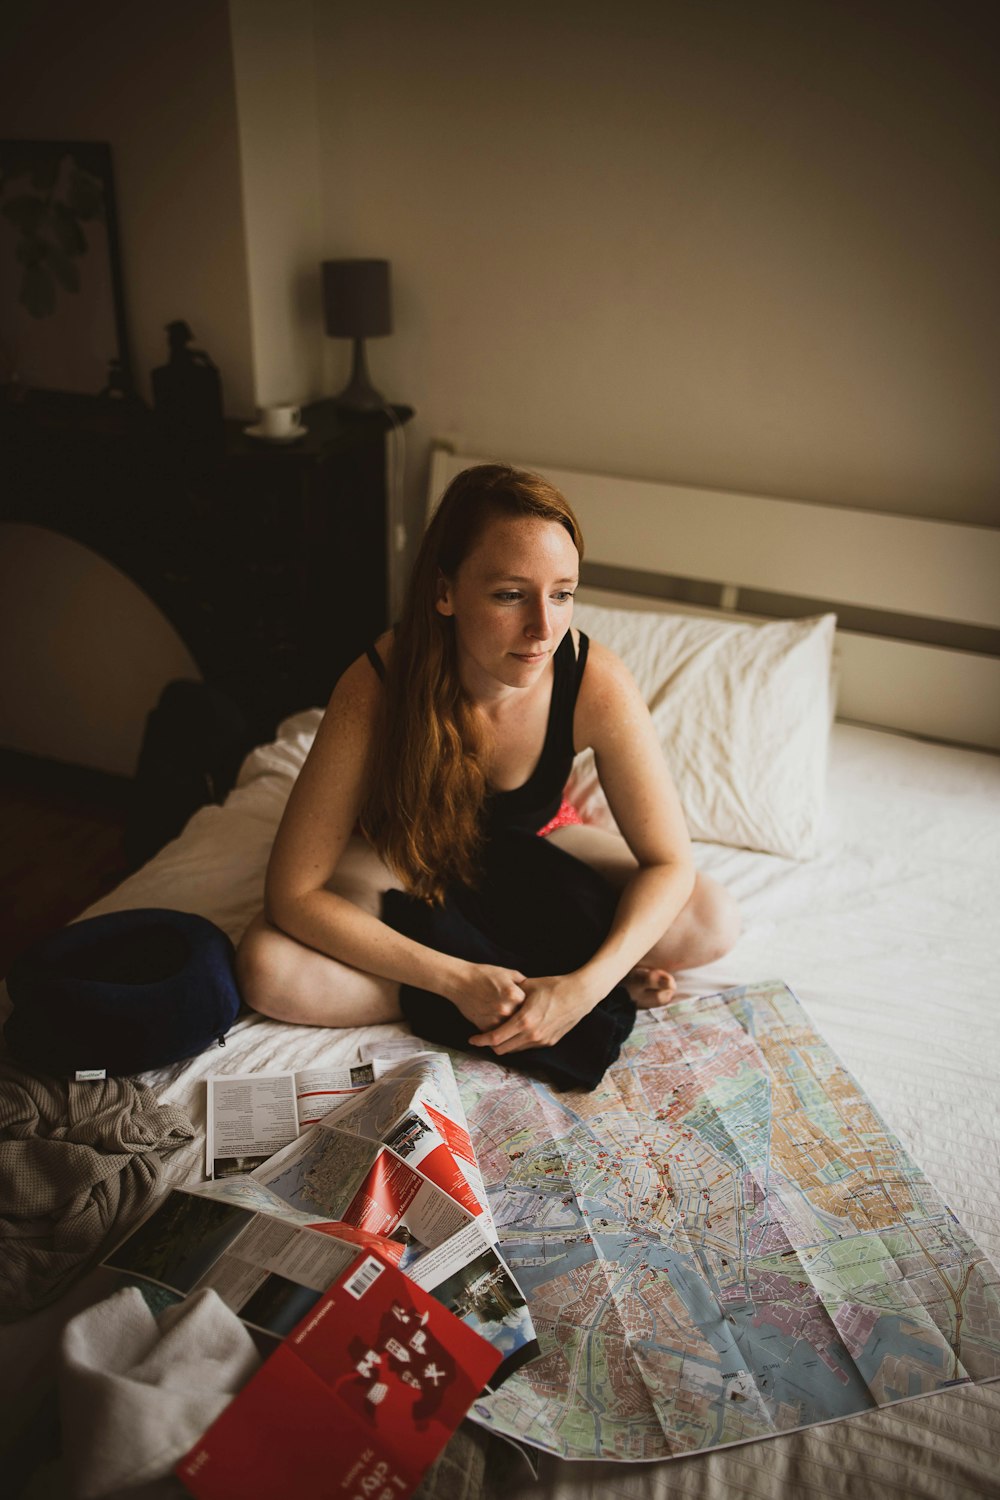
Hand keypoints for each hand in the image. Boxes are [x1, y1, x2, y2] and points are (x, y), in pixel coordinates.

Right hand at [450, 962, 525, 1032]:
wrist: (460, 981)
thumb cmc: (484, 975)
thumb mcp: (508, 973)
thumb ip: (524, 983)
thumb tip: (535, 993)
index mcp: (515, 995)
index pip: (531, 1006)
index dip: (530, 1006)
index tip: (530, 1006)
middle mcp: (507, 1009)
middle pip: (521, 1019)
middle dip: (521, 1018)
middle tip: (520, 1016)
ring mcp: (495, 1020)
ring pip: (510, 1029)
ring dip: (511, 1027)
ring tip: (509, 1021)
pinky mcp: (485, 1027)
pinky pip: (497, 1033)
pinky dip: (499, 1030)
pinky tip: (497, 1022)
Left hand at [469, 974, 593, 1053]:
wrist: (580, 995)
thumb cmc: (553, 986)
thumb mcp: (528, 986)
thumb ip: (511, 993)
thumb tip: (495, 994)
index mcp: (524, 1021)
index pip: (495, 1038)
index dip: (481, 1040)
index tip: (472, 1039)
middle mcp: (532, 1035)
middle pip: (503, 1049)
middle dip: (490, 1045)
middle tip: (482, 1037)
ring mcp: (541, 1040)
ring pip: (515, 1050)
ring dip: (504, 1045)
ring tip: (498, 1034)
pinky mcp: (549, 1042)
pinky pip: (527, 1047)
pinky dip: (518, 1043)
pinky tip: (515, 1032)